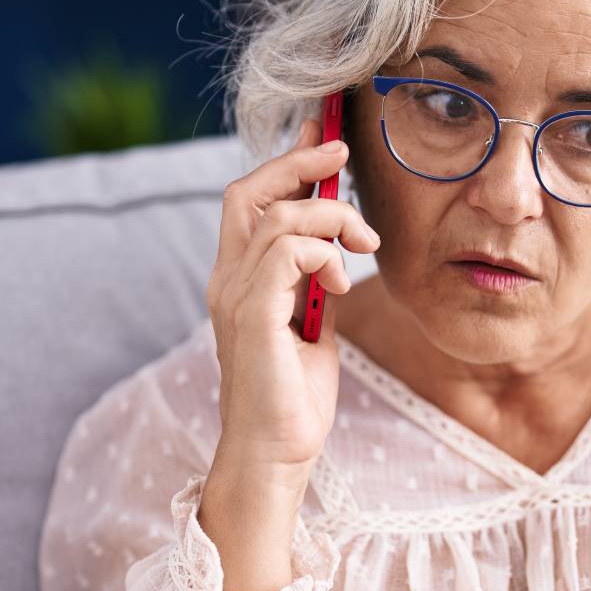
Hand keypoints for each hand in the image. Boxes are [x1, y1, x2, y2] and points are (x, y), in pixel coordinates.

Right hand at [204, 118, 379, 486]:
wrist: (278, 453)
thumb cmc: (295, 396)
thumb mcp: (314, 324)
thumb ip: (316, 282)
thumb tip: (339, 245)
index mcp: (239, 278)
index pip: (251, 199)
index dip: (287, 161)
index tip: (326, 137)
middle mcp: (227, 279)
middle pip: (249, 190)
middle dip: (299, 161)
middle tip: (342, 155)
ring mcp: (234, 296)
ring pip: (278, 216)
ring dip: (332, 218)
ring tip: (363, 248)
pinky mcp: (252, 316)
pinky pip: (286, 252)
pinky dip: (323, 253)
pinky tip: (343, 281)